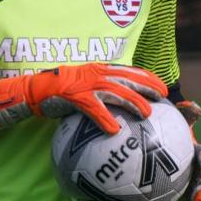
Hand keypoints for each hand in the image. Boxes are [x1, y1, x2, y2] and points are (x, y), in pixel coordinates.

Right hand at [0, 63, 166, 134]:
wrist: (38, 90)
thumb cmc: (63, 91)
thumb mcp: (86, 85)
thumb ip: (103, 90)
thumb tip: (121, 103)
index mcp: (101, 70)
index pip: (129, 70)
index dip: (147, 77)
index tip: (162, 87)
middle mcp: (96, 73)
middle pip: (128, 79)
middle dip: (147, 87)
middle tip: (162, 98)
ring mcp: (86, 84)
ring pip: (115, 92)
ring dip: (132, 102)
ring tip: (146, 114)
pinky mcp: (75, 96)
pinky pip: (94, 109)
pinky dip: (105, 119)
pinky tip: (114, 130)